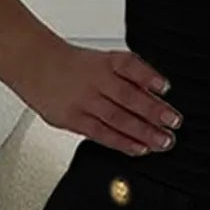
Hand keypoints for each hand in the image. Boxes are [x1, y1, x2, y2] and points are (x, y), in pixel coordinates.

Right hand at [24, 40, 179, 156]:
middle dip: (154, 111)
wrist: (36, 65)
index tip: (166, 87)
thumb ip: (128, 77)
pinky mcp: (73, 119)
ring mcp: (83, 101)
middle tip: (173, 122)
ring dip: (143, 132)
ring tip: (162, 141)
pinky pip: (101, 134)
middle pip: (127, 96)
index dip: (148, 76)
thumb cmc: (74, 66)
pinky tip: (139, 148)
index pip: (129, 66)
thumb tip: (156, 95)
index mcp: (104, 62)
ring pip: (117, 118)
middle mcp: (95, 81)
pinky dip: (122, 143)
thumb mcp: (102, 61)